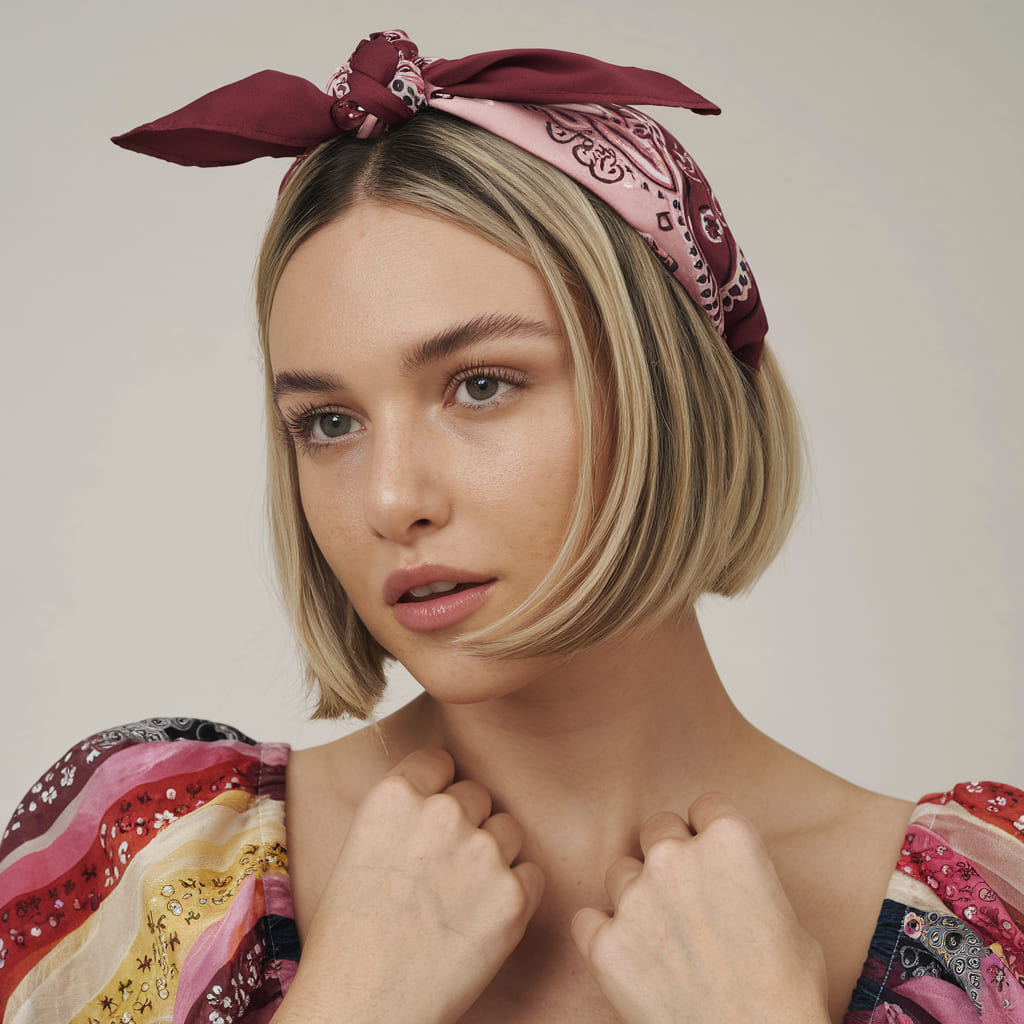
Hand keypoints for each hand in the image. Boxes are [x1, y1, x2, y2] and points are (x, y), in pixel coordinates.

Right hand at [276, 749, 543, 1023]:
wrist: (362, 1007)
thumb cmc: (351, 937)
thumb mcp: (362, 846)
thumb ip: (405, 811)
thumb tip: (442, 790)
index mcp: (396, 795)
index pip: (441, 763)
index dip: (437, 794)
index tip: (429, 825)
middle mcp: (442, 813)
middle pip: (477, 795)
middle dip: (467, 825)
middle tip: (442, 872)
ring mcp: (482, 853)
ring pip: (509, 830)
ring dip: (494, 856)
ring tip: (460, 899)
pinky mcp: (514, 897)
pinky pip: (532, 873)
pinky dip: (515, 894)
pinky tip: (481, 920)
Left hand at [571, 794, 829, 1023]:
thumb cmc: (785, 993)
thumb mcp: (787, 914)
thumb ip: (745, 875)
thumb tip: (728, 877)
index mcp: (729, 839)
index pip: (704, 806)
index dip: (709, 833)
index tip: (710, 856)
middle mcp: (675, 856)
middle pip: (657, 828)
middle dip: (669, 856)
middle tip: (685, 896)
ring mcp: (636, 898)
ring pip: (621, 871)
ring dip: (636, 895)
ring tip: (663, 938)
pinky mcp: (606, 943)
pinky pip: (587, 919)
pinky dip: (603, 935)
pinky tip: (629, 956)